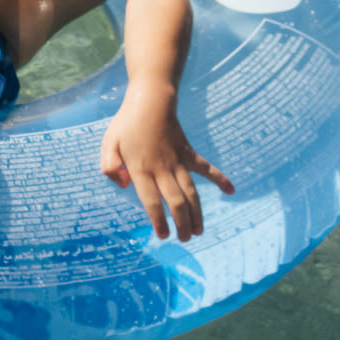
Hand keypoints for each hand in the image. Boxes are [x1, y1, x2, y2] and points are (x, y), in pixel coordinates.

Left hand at [98, 93, 233, 240]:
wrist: (150, 100)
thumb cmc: (126, 124)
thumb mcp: (108, 144)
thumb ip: (110, 167)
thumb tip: (124, 185)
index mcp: (140, 169)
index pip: (151, 201)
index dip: (158, 220)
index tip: (163, 235)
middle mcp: (162, 168)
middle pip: (176, 201)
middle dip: (182, 223)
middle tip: (186, 239)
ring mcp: (178, 161)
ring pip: (191, 191)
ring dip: (196, 212)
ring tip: (199, 231)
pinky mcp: (188, 152)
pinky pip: (206, 168)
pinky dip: (220, 178)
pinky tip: (231, 190)